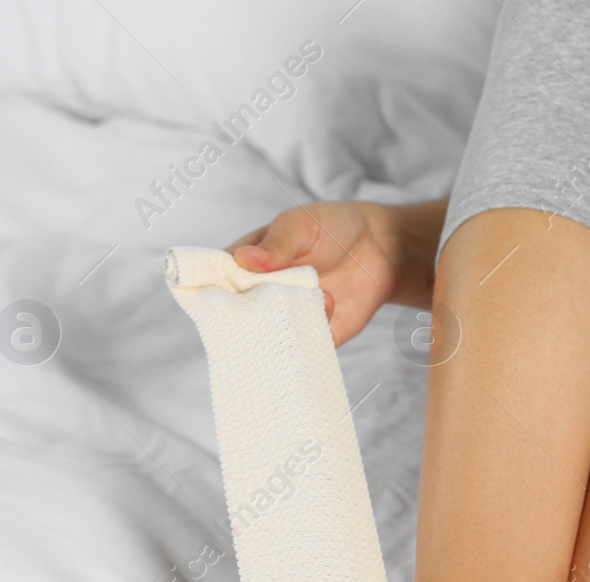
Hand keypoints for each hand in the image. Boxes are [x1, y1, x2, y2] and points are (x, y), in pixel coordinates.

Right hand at [226, 198, 445, 346]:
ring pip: (268, 338)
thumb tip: (246, 259)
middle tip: (273, 298)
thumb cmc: (330, 228)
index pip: (214, 282)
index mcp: (243, 265)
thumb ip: (277, 243)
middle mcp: (259, 296)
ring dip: (283, 328)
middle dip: (248, 317)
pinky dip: (309, 342)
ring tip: (308, 298)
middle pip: (237, 317)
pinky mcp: (313, 336)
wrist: (379, 248)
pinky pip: (303, 349)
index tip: (224, 292)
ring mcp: (284, 318)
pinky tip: (325, 313)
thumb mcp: (302, 225)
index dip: (211, 291)